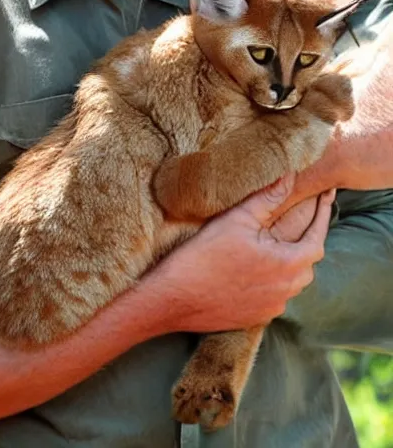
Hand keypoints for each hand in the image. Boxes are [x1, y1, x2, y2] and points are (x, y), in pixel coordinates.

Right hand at [154, 176, 334, 333]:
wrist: (173, 297)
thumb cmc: (203, 256)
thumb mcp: (237, 219)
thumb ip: (268, 198)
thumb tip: (289, 177)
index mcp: (286, 265)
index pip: (317, 239)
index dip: (322, 218)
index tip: (325, 201)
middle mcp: (285, 291)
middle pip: (306, 262)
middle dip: (304, 240)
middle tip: (296, 221)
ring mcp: (271, 308)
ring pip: (291, 282)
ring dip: (287, 262)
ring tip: (273, 243)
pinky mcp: (255, 319)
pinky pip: (274, 297)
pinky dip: (271, 280)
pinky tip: (254, 268)